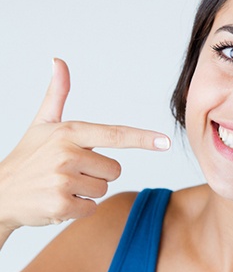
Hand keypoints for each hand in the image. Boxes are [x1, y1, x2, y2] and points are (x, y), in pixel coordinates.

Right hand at [0, 59, 170, 228]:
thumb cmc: (28, 157)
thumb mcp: (42, 124)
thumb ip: (57, 95)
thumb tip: (59, 62)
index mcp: (69, 132)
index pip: (115, 135)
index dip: (142, 138)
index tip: (165, 142)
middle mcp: (67, 154)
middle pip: (115, 170)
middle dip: (97, 174)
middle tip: (70, 172)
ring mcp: (63, 180)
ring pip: (103, 189)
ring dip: (87, 192)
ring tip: (62, 186)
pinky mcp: (61, 205)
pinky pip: (91, 207)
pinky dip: (78, 208)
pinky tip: (58, 201)